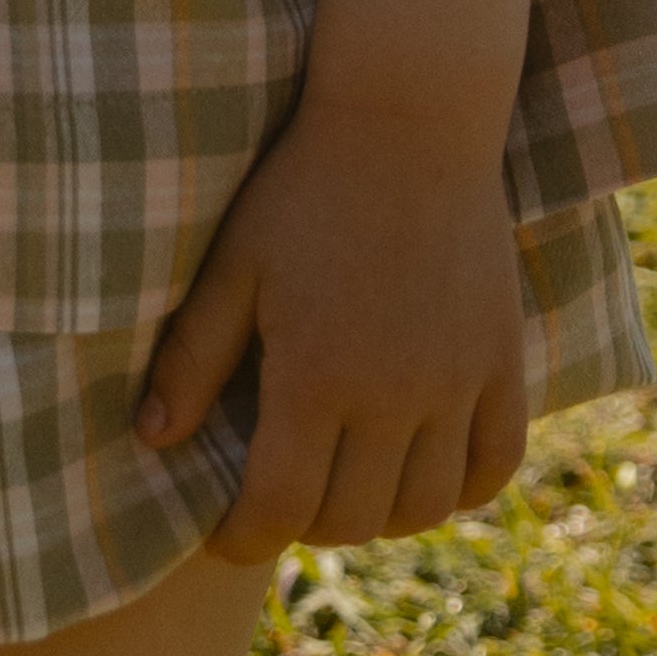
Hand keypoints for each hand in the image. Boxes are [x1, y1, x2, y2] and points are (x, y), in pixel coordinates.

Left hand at [136, 114, 527, 564]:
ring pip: (426, 508)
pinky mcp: (504, 360)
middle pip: (353, 519)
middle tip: (284, 496)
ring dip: (381, 514)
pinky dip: (461, 488)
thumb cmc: (304, 186)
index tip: (227, 534)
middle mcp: (394, 395)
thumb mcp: (234, 264)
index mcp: (317, 376)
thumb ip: (193, 356)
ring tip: (348, 485)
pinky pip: (495, 466)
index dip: (244, 537)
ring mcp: (458, 382)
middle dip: (307, 522)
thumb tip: (153, 440)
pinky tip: (422, 468)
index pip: (281, 508)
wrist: (409, 118)